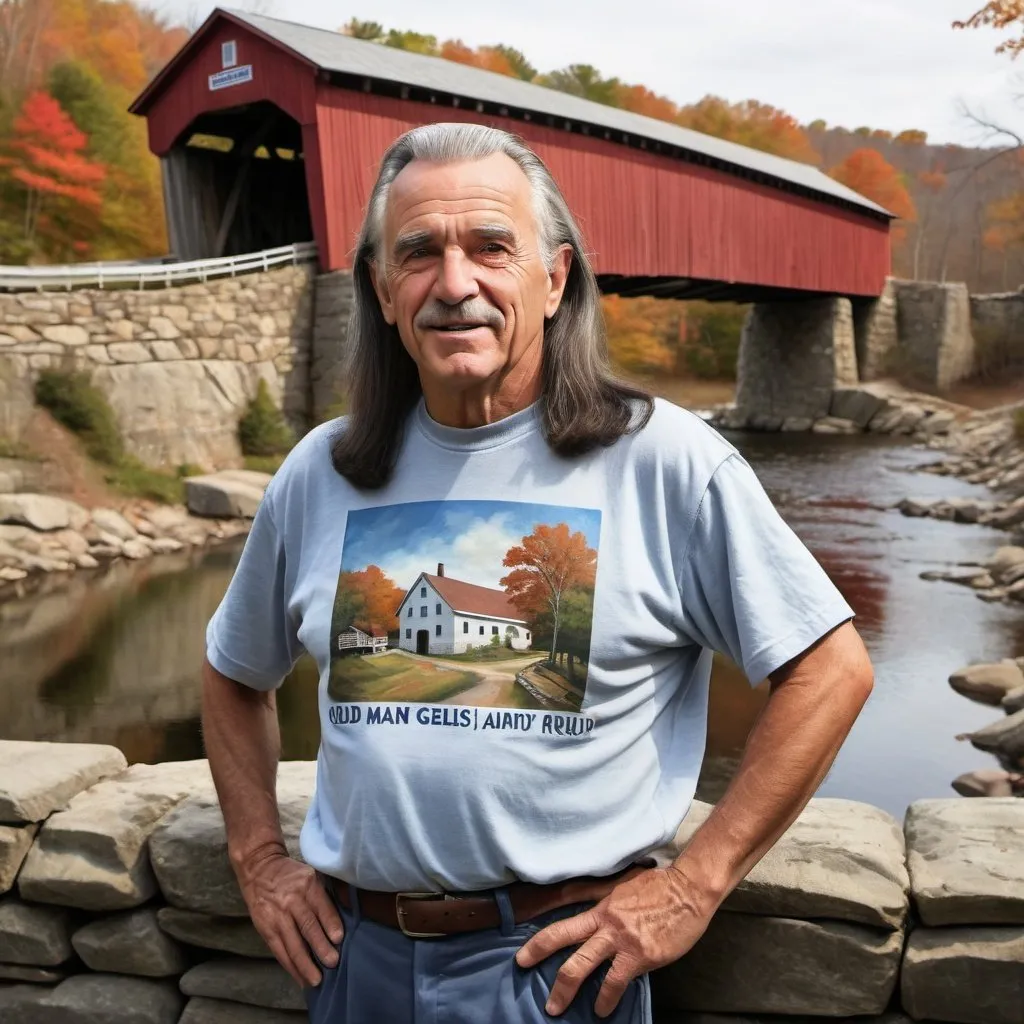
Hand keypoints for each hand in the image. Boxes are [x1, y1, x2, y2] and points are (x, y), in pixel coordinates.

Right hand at [236, 846, 343, 987]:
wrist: (259, 869)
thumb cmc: (292, 875)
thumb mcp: (311, 875)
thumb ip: (325, 895)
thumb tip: (343, 920)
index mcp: (307, 885)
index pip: (321, 906)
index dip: (330, 923)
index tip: (339, 939)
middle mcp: (292, 901)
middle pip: (307, 927)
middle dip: (320, 947)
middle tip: (333, 963)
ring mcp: (277, 916)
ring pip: (292, 944)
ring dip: (305, 965)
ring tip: (316, 980)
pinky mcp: (266, 929)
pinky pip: (279, 951)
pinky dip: (290, 966)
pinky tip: (300, 978)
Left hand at [515, 866, 715, 1017]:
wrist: (688, 889)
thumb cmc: (659, 886)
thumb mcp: (623, 886)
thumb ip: (603, 901)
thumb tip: (588, 914)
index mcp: (599, 905)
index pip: (562, 923)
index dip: (538, 942)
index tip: (522, 958)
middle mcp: (604, 921)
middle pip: (562, 941)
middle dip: (542, 963)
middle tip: (530, 982)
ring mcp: (620, 938)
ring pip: (581, 964)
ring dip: (565, 990)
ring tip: (555, 1008)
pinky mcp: (639, 954)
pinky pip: (615, 981)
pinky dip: (605, 999)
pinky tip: (601, 1010)